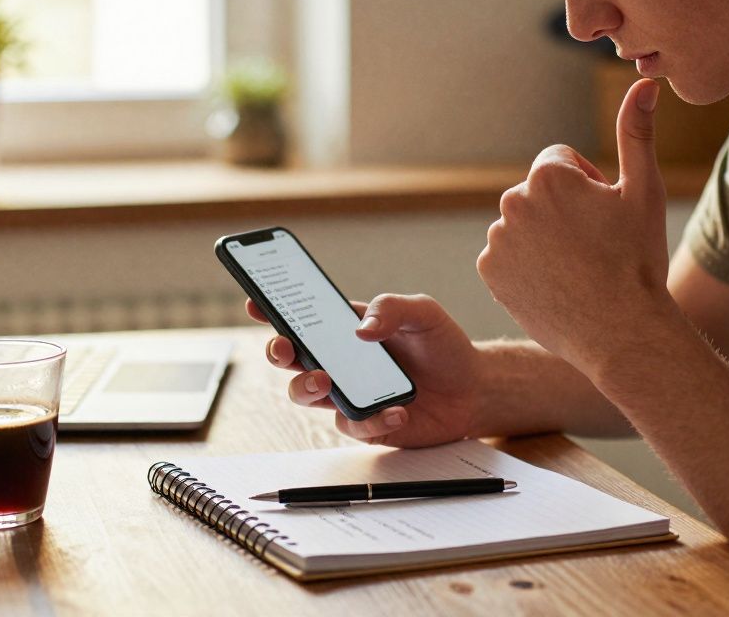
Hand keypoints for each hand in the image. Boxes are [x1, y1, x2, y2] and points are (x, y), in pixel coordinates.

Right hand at [246, 293, 482, 446]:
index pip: (302, 317)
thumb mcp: (424, 313)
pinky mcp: (366, 424)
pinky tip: (396, 409)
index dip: (273, 310)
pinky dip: (371, 419)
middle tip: (285, 347)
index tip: (255, 303)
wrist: (473, 389)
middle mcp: (340, 362)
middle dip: (278, 352)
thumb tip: (360, 329)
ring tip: (326, 381)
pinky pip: (352, 426)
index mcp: (346, 329)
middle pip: (291, 359)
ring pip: (307, 395)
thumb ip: (392, 308)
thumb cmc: (443, 346)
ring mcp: (349, 395)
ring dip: (307, 387)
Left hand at [476, 78, 677, 375]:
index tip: (605, 217)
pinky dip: (526, 266)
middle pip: (539, 194)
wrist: (621, 332)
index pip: (560, 163)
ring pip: (523, 225)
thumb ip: (636, 132)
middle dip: (563, 211)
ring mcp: (497, 238)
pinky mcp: (490, 272)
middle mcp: (512, 201)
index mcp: (547, 174)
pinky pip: (507, 256)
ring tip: (577, 270)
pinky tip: (556, 285)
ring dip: (544, 238)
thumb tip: (645, 84)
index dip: (588, 187)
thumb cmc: (638, 260)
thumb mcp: (644, 191)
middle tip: (595, 247)